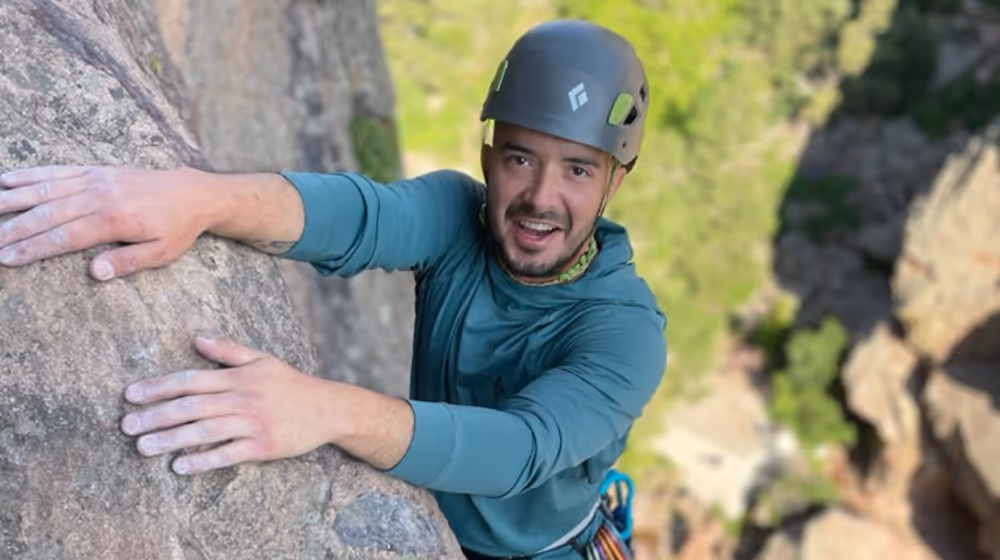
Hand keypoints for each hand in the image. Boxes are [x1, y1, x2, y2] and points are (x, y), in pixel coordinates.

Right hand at [0, 165, 211, 279]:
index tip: (7, 259)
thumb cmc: (177, 227)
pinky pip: (57, 172)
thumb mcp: (162, 252)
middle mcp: (99, 196)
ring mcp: (95, 180)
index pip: (64, 236)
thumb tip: (94, 273)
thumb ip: (128, 262)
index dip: (33, 248)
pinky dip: (29, 175)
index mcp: (114, 219)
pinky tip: (5, 180)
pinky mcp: (95, 171)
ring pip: (44, 190)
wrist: (193, 191)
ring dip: (11, 200)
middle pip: (46, 214)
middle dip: (12, 230)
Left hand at [120, 336, 340, 474]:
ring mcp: (252, 423)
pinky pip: (227, 454)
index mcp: (238, 377)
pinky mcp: (262, 446)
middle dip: (155, 416)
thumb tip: (195, 337)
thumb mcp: (262, 360)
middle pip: (190, 407)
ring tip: (143, 447)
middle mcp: (242, 398)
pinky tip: (180, 466)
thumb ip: (228, 350)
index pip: (191, 380)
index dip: (159, 387)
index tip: (131, 395)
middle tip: (126, 426)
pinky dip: (202, 460)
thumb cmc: (292, 384)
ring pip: (204, 431)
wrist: (328, 408)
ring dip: (170, 439)